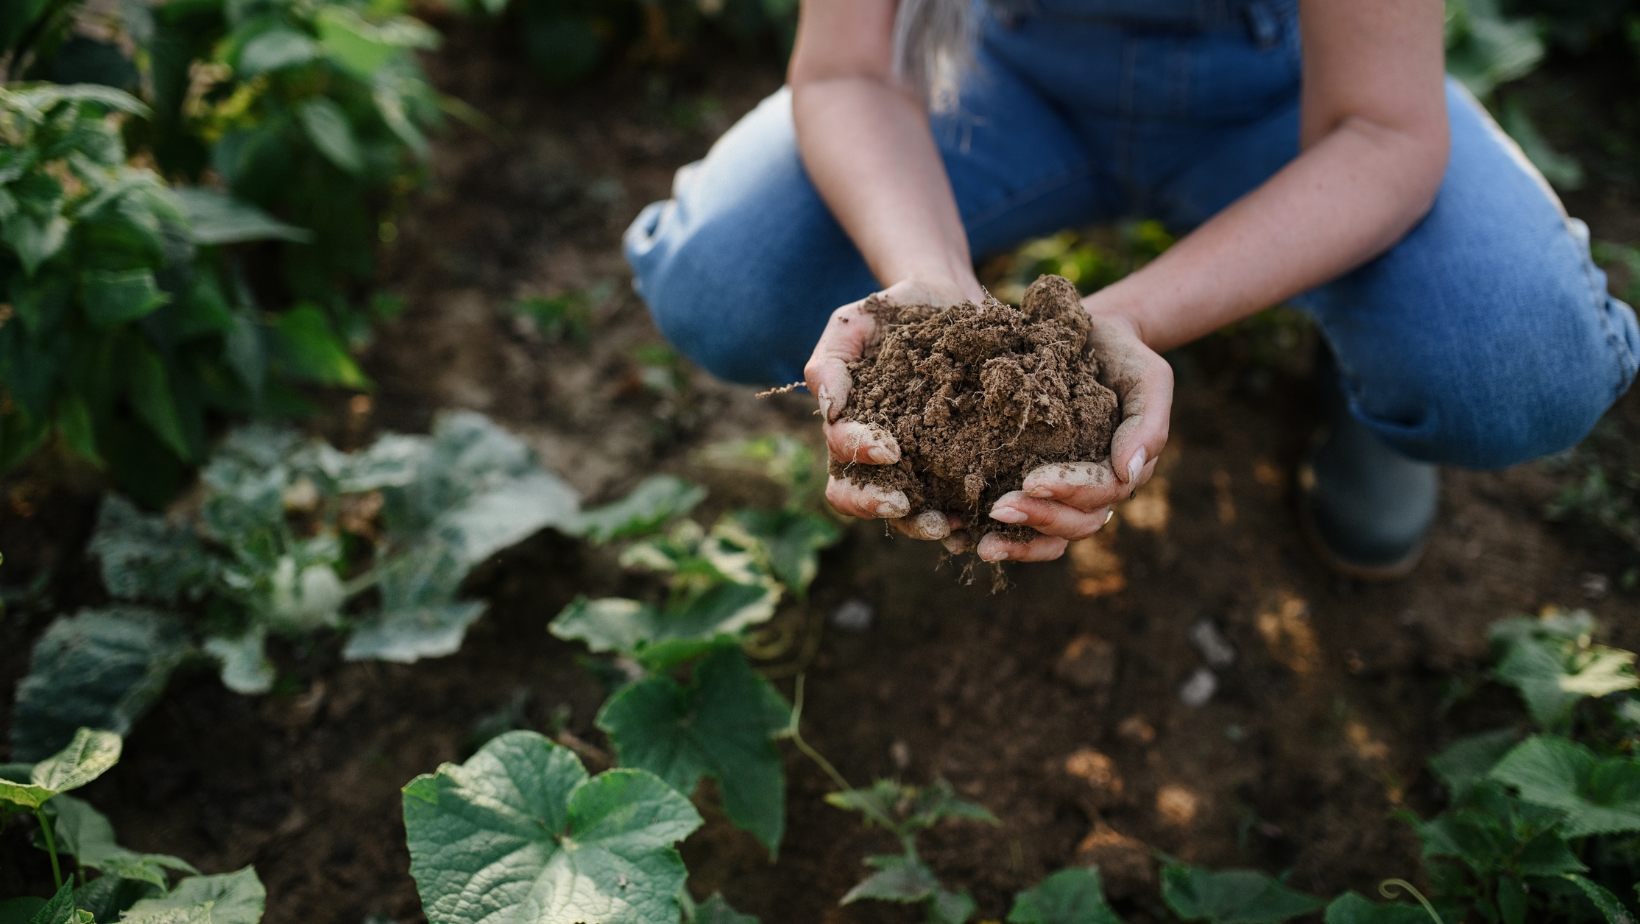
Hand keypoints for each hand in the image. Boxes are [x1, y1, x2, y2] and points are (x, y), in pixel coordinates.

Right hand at [804, 277, 977, 543]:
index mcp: (849, 425)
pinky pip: (955, 502)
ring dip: (921, 523)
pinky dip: (965, 519)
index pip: (840, 455)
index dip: (858, 457)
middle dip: (879, 506)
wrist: (951, 301)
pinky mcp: (957, 464)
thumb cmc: (894, 313)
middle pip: (861, 498)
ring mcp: (918, 465)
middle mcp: (879, 455)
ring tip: (948, 524)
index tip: (888, 449)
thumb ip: (830, 361)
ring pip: (907, 512)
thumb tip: (828, 408)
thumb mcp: (854, 323)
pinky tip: (981, 521)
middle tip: (905, 505)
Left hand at [975, 310, 1172, 561]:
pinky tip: (960, 537)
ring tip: (981, 544)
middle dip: (1038, 519)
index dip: (1069, 491)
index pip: (1101, 493)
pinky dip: (996, 535)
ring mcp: (1063, 493)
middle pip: (1074, 523)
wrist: (1088, 337)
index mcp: (1122, 469)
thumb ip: (1148, 424)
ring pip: (1049, 536)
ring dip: (1017, 543)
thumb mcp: (1148, 378)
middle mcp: (1094, 490)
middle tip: (998, 509)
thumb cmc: (1122, 356)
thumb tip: (1128, 473)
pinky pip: (1020, 524)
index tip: (1032, 481)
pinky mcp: (1030, 484)